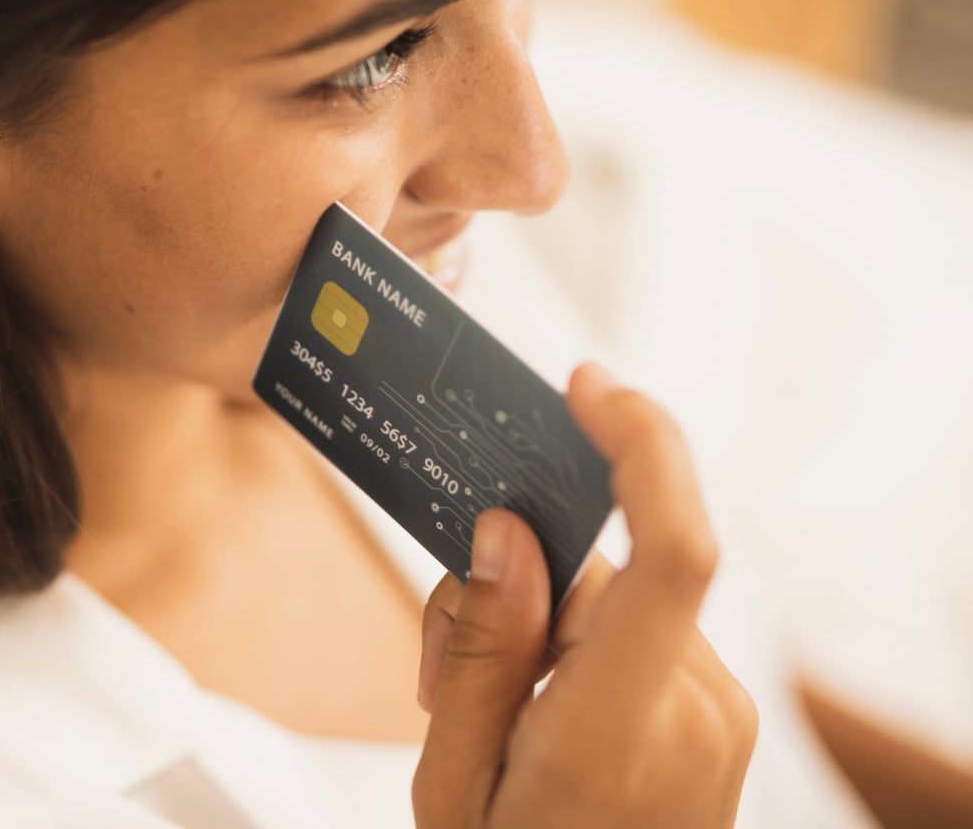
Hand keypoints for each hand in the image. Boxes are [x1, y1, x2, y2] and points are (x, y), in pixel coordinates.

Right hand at [412, 362, 757, 827]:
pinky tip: (535, 710)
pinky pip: (639, 632)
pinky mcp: (720, 711)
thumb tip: (504, 530)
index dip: (642, 448)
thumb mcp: (451, 782)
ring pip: (614, 597)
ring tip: (489, 714)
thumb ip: (480, 647)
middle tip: (448, 662)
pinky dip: (577, 645)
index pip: (672, 555)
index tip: (588, 386)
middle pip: (602, 569)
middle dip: (515, 581)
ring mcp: (720, 713)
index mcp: (620, 732)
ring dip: (543, 624)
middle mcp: (696, 710)